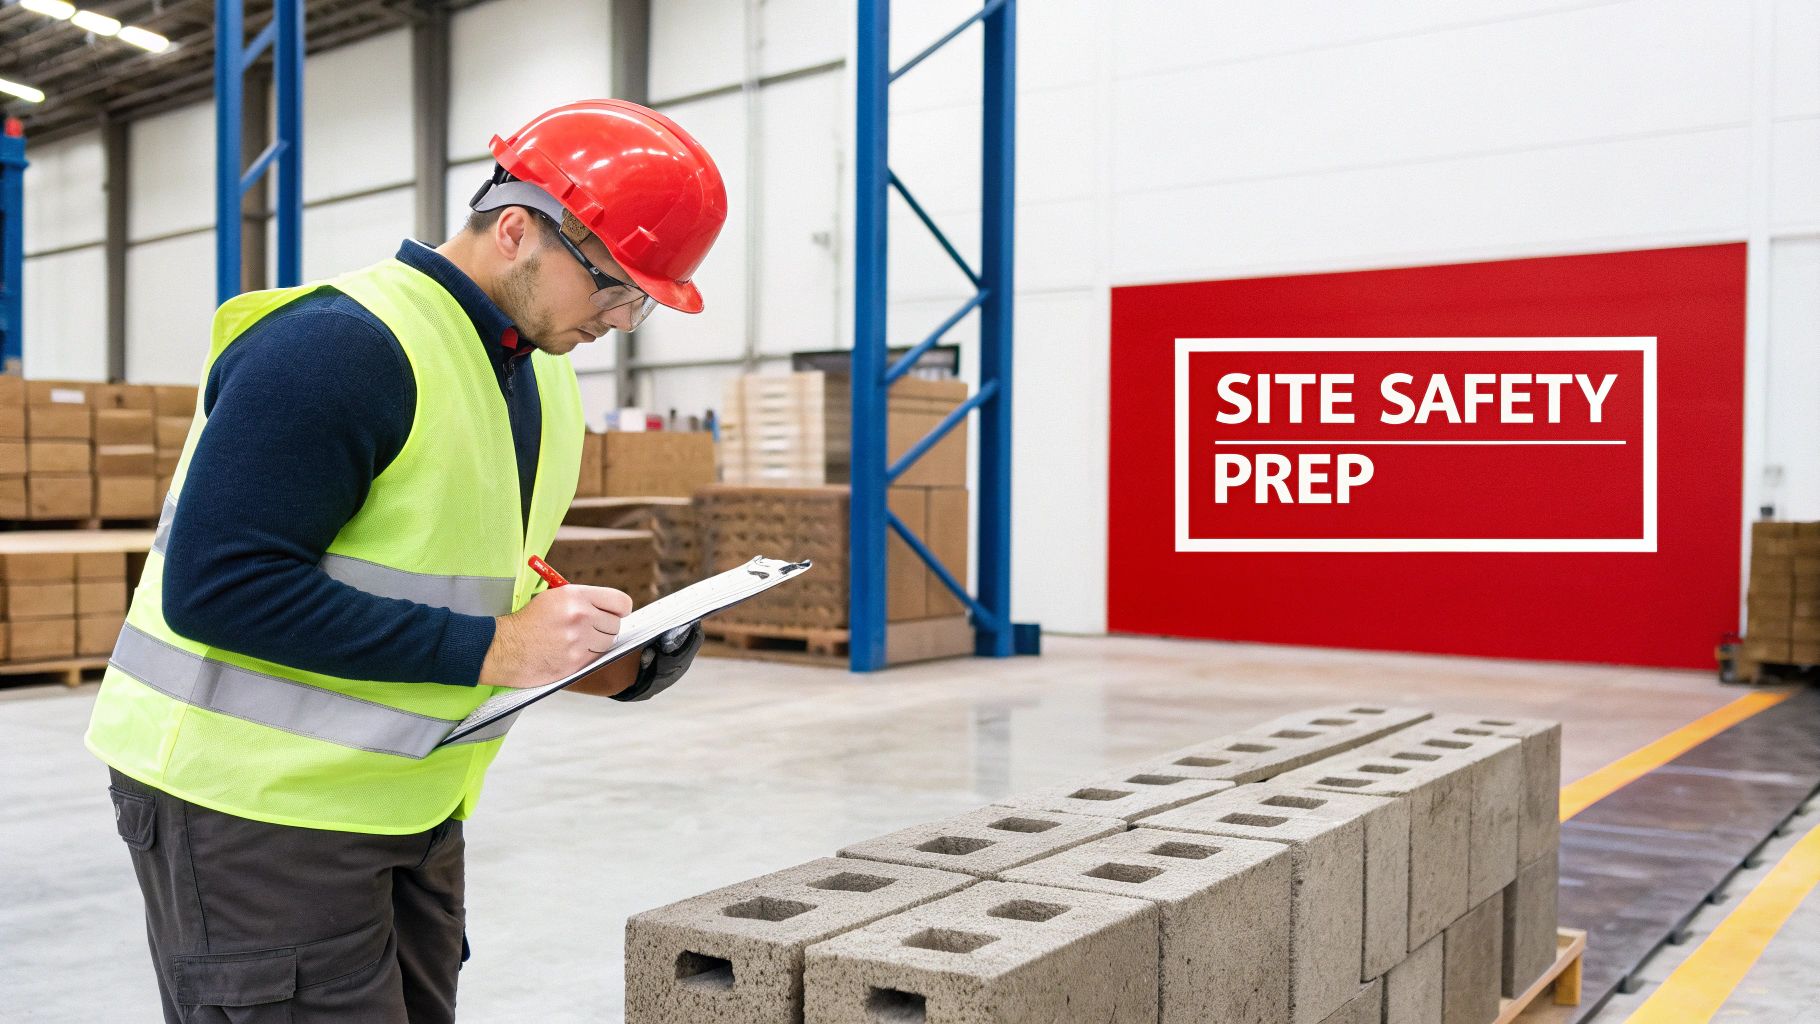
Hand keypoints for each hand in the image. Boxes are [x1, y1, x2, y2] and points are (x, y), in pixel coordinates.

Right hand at [478, 585, 631, 688]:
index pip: (620, 602)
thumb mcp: (553, 597)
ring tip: (576, 641)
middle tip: (591, 629)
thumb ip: (583, 600)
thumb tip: (609, 608)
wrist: (502, 647)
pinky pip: (595, 658)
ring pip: (607, 643)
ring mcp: (578, 640)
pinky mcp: (574, 661)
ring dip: (597, 644)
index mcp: (575, 595)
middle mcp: (580, 616)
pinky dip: (586, 656)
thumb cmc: (526, 621)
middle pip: (616, 625)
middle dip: (606, 627)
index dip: (620, 610)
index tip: (616, 614)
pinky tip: (569, 651)